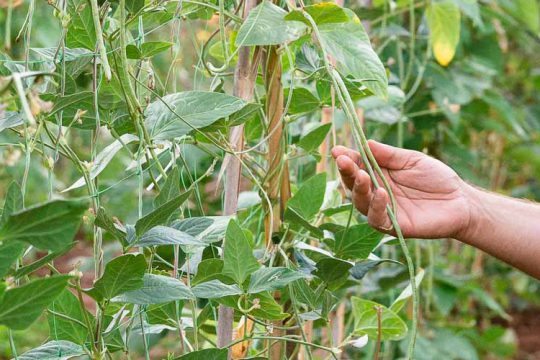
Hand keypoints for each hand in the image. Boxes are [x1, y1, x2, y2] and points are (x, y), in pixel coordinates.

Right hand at [332, 140, 473, 238]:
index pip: (357, 166)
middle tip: (343, 160)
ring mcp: (383, 210)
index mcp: (378, 175)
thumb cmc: (437, 178)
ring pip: (361, 203)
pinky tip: (381, 193)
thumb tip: (366, 143)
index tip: (338, 150)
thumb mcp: (412, 160)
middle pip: (353, 184)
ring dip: (358, 189)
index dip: (347, 158)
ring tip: (362, 175)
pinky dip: (377, 207)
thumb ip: (389, 155)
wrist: (461, 201)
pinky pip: (378, 219)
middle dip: (347, 172)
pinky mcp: (393, 226)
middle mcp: (375, 193)